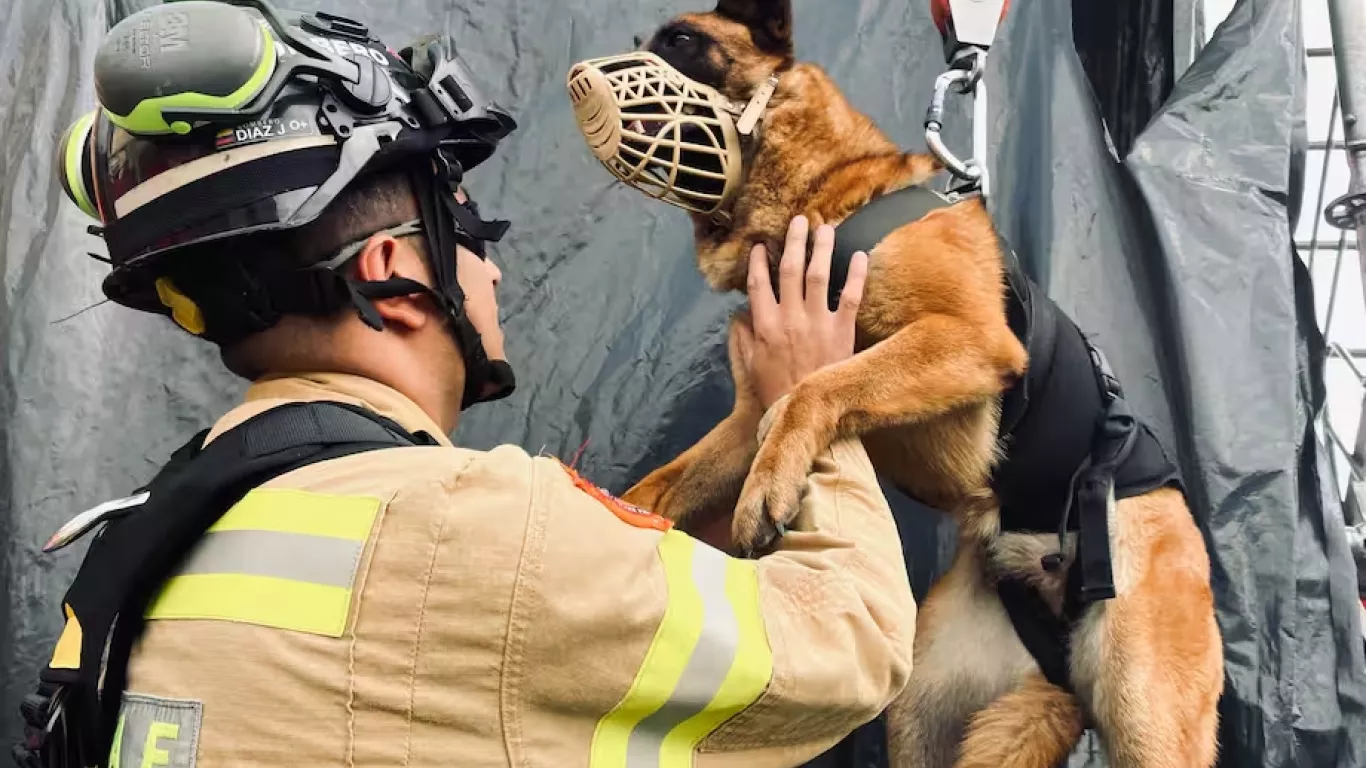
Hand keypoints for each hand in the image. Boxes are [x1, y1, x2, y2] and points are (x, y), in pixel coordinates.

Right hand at [741, 215, 867, 410]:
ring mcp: (817, 323)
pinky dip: (855, 274)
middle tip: (799, 220)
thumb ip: (745, 338)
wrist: (804, 414)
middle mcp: (789, 318)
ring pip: (818, 275)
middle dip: (793, 242)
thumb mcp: (751, 366)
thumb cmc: (775, 393)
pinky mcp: (841, 331)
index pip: (759, 284)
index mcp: (765, 326)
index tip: (759, 244)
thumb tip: (740, 315)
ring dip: (821, 248)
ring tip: (825, 227)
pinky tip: (858, 254)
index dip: (758, 262)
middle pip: (789, 270)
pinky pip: (850, 296)